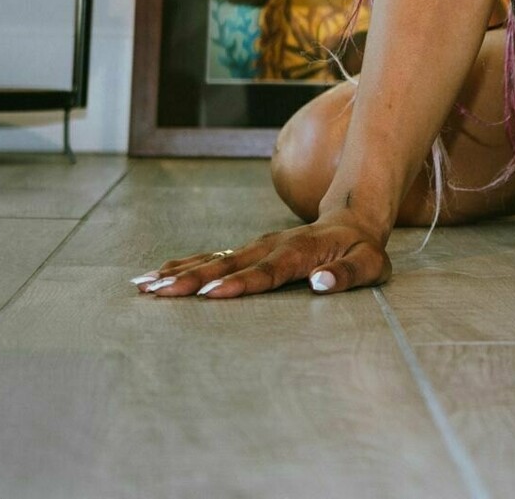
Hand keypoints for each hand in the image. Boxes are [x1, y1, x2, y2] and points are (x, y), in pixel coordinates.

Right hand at [130, 212, 391, 299]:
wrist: (353, 218)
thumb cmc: (362, 250)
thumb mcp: (370, 265)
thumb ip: (348, 275)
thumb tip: (322, 283)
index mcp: (299, 253)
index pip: (265, 271)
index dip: (239, 283)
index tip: (209, 296)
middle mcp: (271, 246)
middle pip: (228, 265)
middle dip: (192, 280)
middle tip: (159, 293)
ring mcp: (256, 246)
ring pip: (213, 260)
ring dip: (179, 272)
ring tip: (144, 286)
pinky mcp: (248, 250)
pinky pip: (211, 258)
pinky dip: (183, 266)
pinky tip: (156, 276)